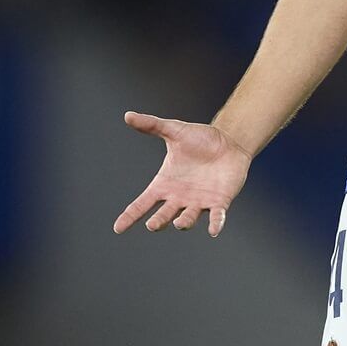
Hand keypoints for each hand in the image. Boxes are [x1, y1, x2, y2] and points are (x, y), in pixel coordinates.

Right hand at [112, 111, 251, 236]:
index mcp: (165, 184)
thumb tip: (127, 115)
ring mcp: (199, 202)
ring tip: (178, 223)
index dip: (130, 216)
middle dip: (158, 221)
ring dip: (183, 222)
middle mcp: (179, 198)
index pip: (142, 203)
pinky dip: (215, 224)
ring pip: (187, 218)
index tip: (117, 228)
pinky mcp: (219, 202)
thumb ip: (151, 125)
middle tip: (152, 225)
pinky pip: (216, 217)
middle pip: (164, 215)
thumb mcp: (174, 131)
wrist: (228, 142)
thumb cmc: (199, 139)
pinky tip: (214, 230)